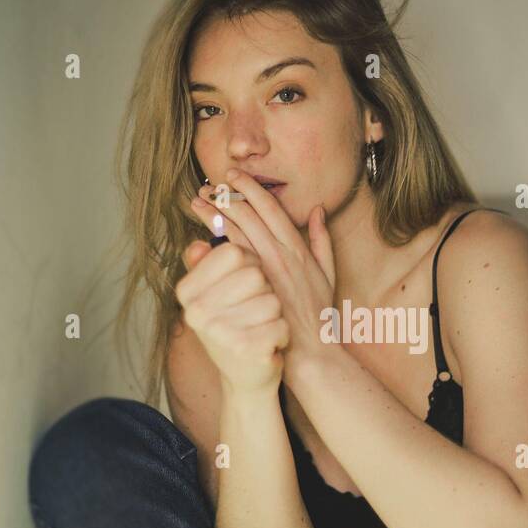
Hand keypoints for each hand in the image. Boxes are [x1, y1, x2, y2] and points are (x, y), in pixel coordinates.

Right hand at [175, 236, 287, 395]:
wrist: (245, 378)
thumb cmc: (233, 327)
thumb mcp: (213, 296)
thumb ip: (206, 266)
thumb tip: (199, 245)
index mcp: (187, 291)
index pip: (233, 252)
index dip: (250, 264)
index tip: (245, 284)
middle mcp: (197, 311)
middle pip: (255, 274)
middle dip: (264, 291)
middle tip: (253, 312)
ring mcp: (220, 332)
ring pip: (272, 300)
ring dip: (274, 315)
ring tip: (260, 328)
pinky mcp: (246, 350)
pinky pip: (281, 324)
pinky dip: (281, 335)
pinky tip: (268, 345)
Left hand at [191, 172, 336, 379]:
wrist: (311, 350)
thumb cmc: (318, 313)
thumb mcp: (328, 272)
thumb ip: (322, 239)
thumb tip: (316, 209)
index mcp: (298, 248)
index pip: (271, 208)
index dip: (250, 189)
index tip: (234, 177)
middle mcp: (281, 255)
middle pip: (249, 215)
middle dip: (227, 196)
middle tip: (209, 186)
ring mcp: (265, 272)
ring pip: (237, 233)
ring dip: (216, 215)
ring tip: (199, 201)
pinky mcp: (252, 288)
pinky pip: (231, 258)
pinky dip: (216, 241)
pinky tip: (202, 230)